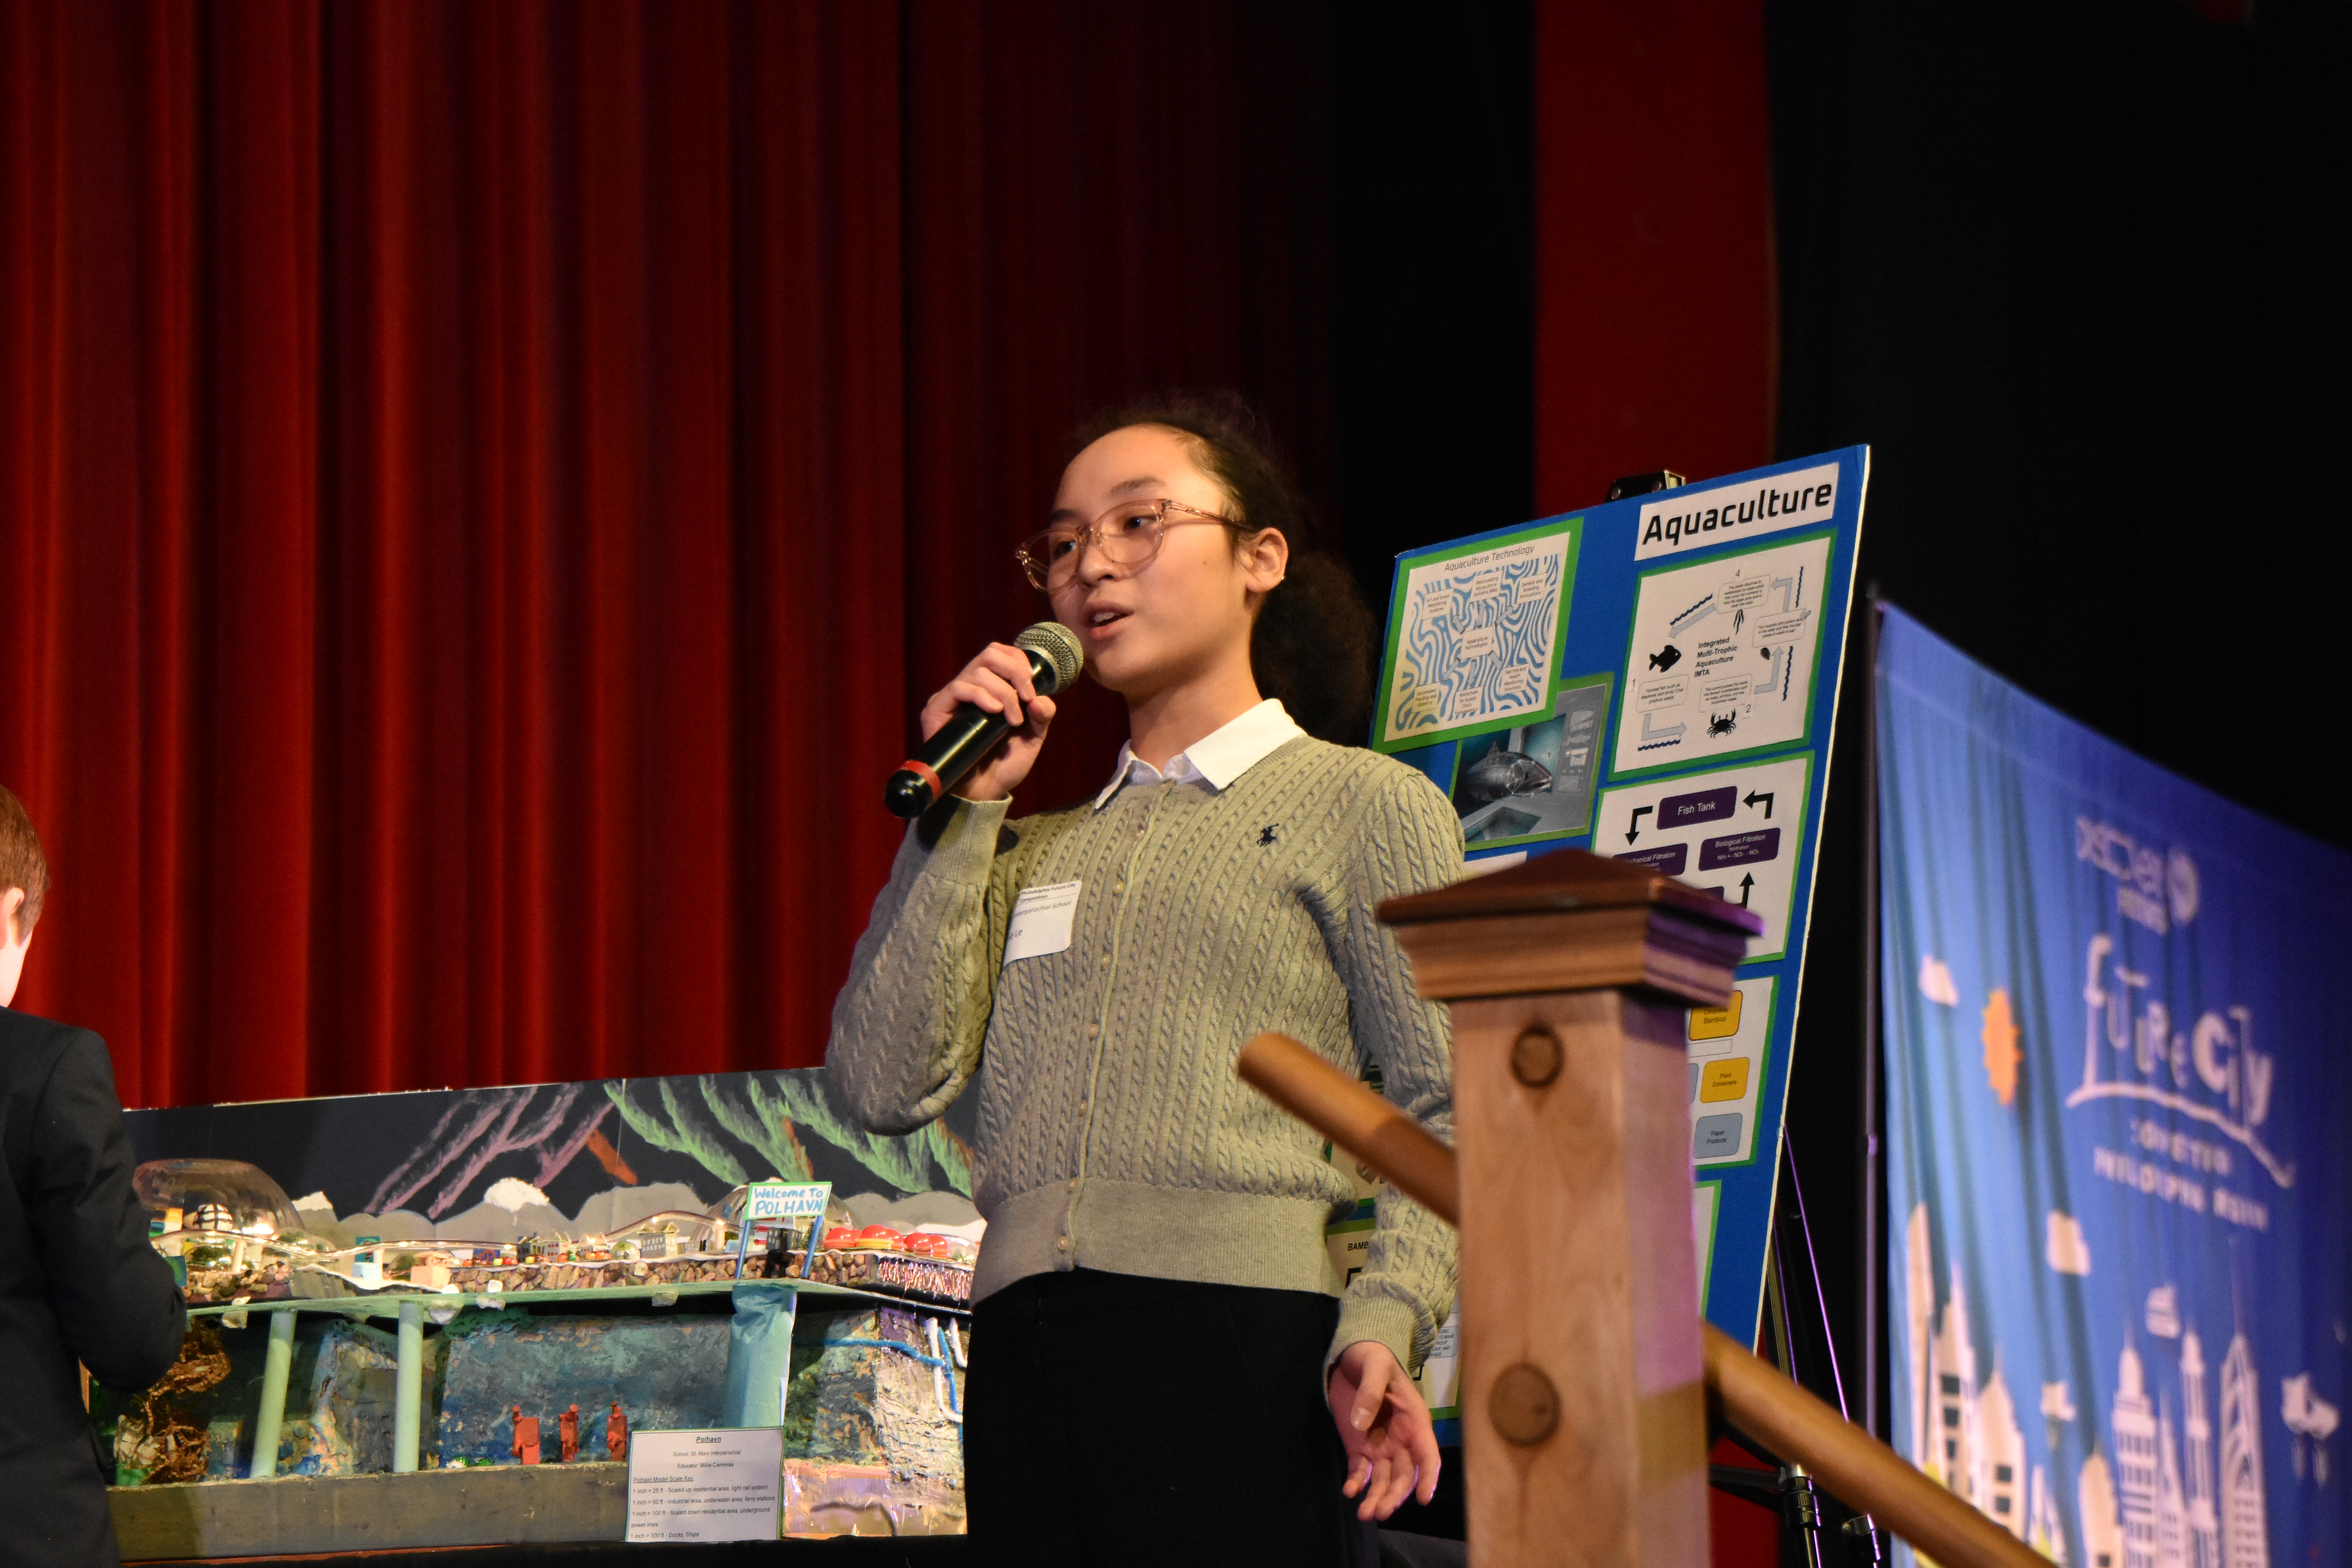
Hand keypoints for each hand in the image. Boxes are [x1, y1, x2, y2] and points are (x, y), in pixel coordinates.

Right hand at [920, 642, 1058, 801]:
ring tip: (1012, 720)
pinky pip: (959, 687)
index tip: (1032, 686)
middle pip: (990, 653)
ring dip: (1004, 692)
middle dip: (1015, 671)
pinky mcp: (937, 709)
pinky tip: (995, 712)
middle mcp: (970, 687)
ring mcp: (952, 697)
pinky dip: (981, 695)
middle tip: (1027, 697)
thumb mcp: (1032, 738)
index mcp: (991, 687)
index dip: (1019, 660)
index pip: (1001, 653)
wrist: (983, 793)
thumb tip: (1040, 697)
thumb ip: (1041, 715)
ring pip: (978, 670)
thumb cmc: (1004, 766)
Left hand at [1327, 1339, 1440, 1520]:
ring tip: (1364, 1514)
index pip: (1428, 1455)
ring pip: (1384, 1480)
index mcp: (1414, 1421)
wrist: (1352, 1356)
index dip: (1428, 1477)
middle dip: (1394, 1495)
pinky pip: (1361, 1471)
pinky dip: (1356, 1483)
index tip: (1424, 1499)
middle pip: (1404, 1475)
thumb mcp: (1375, 1368)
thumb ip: (1370, 1392)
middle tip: (1380, 1511)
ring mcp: (1381, 1446)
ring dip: (1376, 1497)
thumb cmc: (1373, 1358)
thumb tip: (1361, 1424)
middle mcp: (1401, 1440)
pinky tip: (1349, 1492)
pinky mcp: (1360, 1447)